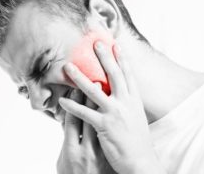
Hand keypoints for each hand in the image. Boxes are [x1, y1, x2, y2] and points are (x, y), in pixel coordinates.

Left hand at [59, 42, 162, 173]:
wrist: (141, 161)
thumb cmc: (138, 140)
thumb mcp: (136, 116)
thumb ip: (128, 103)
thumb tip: (121, 92)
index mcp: (134, 100)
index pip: (128, 75)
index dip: (121, 59)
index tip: (115, 45)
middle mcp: (126, 103)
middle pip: (114, 75)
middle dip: (104, 58)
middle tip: (95, 43)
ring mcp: (115, 113)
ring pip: (95, 91)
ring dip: (80, 78)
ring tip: (68, 67)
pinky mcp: (105, 125)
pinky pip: (85, 113)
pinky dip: (72, 106)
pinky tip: (62, 101)